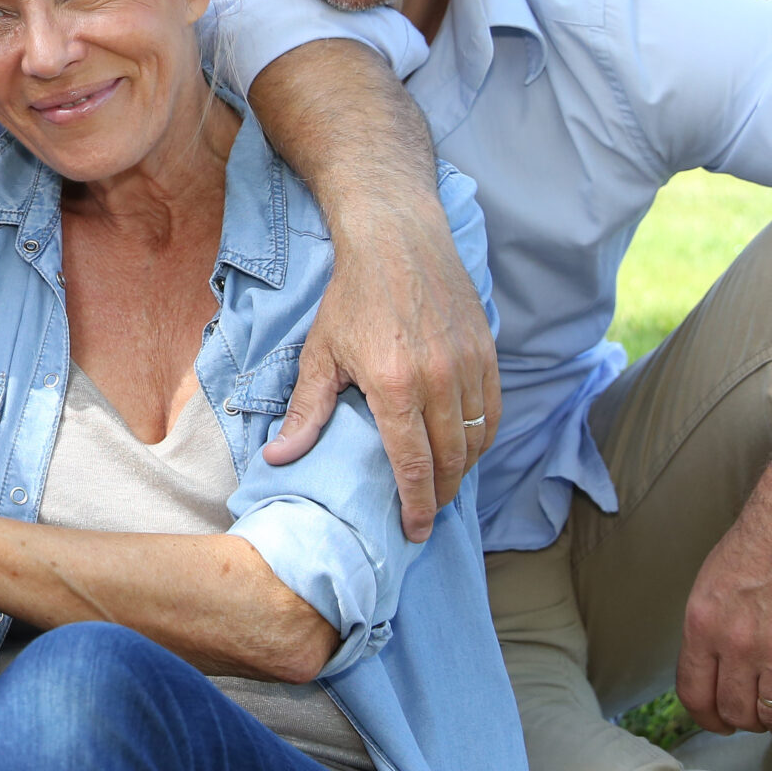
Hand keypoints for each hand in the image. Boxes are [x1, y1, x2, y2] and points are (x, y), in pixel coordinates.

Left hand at [268, 200, 497, 541]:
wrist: (396, 239)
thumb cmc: (352, 296)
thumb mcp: (320, 353)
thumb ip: (305, 412)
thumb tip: (277, 458)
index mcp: (394, 386)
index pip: (413, 464)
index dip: (417, 505)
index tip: (415, 532)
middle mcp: (438, 380)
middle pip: (451, 459)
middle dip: (442, 495)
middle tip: (428, 514)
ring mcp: (468, 364)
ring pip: (478, 438)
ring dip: (464, 470)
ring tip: (445, 485)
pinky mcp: (487, 350)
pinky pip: (494, 410)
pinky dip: (483, 437)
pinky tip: (466, 447)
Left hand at [676, 497, 771, 751]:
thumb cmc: (769, 538)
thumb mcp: (715, 579)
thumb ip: (712, 623)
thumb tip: (712, 661)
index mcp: (703, 623)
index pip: (694, 693)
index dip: (709, 718)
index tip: (724, 723)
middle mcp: (737, 643)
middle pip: (737, 712)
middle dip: (753, 722)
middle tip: (769, 715)